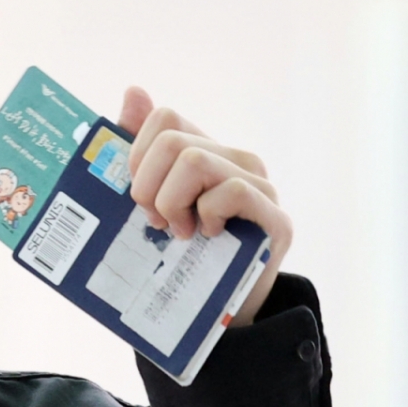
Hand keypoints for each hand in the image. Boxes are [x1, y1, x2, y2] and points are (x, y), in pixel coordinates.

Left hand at [117, 86, 291, 326]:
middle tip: (154, 222)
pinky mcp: (274, 217)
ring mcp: (259, 185)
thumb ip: (141, 156)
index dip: (138, 156)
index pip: (164, 118)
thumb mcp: (154, 207)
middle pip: (172, 142)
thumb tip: (133, 92)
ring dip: (172, 204)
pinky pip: (228, 192)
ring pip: (195, 162)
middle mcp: (236, 160)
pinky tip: (209, 238)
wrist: (225, 314)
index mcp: (206, 152)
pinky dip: (207, 217)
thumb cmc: (184, 259)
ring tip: (181, 233)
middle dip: (148, 187)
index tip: (138, 195)